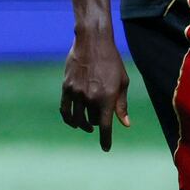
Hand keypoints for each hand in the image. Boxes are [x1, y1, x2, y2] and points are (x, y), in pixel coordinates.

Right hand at [60, 29, 130, 151]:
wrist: (93, 42)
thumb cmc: (112, 61)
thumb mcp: (122, 82)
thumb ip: (122, 104)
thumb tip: (125, 124)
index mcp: (107, 98)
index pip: (105, 127)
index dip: (105, 140)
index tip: (106, 148)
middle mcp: (91, 98)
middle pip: (91, 122)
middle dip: (96, 124)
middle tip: (99, 122)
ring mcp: (77, 93)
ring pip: (77, 119)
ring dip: (83, 125)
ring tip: (86, 126)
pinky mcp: (66, 87)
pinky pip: (65, 110)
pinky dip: (68, 119)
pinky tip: (73, 121)